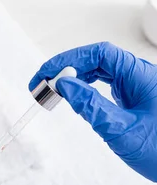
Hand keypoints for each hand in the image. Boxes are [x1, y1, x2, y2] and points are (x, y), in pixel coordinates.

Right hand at [29, 42, 156, 181]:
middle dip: (68, 68)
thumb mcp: (120, 130)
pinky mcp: (136, 98)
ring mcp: (139, 86)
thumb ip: (90, 105)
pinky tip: (75, 96)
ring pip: (102, 71)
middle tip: (43, 84)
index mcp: (141, 75)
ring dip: (76, 77)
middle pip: (98, 60)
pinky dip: (88, 88)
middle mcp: (140, 76)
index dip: (69, 60)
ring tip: (53, 91)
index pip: (99, 54)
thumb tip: (64, 84)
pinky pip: (108, 84)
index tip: (47, 73)